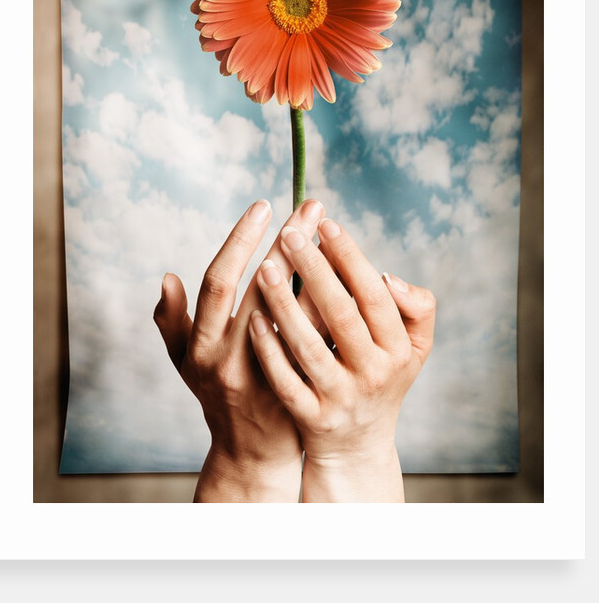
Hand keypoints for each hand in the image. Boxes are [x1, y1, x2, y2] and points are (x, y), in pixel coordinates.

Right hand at [153, 197, 325, 501]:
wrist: (252, 452)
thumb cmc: (215, 395)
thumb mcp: (184, 362)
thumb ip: (172, 321)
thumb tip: (167, 277)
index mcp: (202, 346)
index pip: (220, 281)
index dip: (240, 241)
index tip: (263, 205)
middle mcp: (233, 359)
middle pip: (265, 289)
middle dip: (288, 242)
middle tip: (310, 206)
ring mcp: (270, 375)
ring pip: (299, 313)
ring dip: (318, 267)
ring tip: (332, 231)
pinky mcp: (303, 385)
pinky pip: (321, 338)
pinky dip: (332, 304)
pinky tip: (348, 274)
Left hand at [248, 216, 435, 501]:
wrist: (359, 447)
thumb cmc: (383, 378)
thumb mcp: (413, 347)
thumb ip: (415, 307)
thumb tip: (388, 276)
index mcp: (398, 349)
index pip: (374, 295)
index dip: (350, 258)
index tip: (325, 223)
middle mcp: (372, 373)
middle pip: (341, 315)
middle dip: (314, 270)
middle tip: (289, 231)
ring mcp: (340, 397)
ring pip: (309, 346)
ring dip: (286, 304)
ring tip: (264, 266)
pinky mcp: (311, 417)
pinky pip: (286, 382)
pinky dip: (270, 351)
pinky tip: (253, 319)